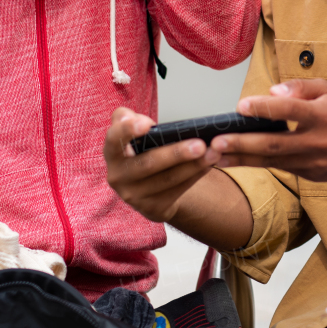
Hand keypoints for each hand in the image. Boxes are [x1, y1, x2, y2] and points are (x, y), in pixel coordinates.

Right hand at [104, 107, 220, 223]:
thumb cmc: (142, 153)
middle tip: (200, 144)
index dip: (127, 131)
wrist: (147, 189)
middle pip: (149, 163)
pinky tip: (209, 165)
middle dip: (177, 153)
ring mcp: (134, 196)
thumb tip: (141, 122)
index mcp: (112, 153)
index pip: (113, 140)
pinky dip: (196, 176)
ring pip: (168, 179)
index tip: (147, 124)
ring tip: (213, 153)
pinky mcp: (152, 208)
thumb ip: (129, 119)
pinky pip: (178, 190)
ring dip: (194, 165)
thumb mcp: (132, 134)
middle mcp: (118, 176)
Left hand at [216, 78, 326, 181]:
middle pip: (275, 145)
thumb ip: (300, 88)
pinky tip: (241, 160)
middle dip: (243, 144)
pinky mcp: (314, 175)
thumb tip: (272, 93)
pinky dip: (261, 163)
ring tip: (217, 157)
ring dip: (244, 159)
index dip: (264, 108)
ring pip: (274, 162)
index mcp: (324, 115)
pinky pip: (284, 168)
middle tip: (217, 143)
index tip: (241, 106)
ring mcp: (317, 162)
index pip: (289, 111)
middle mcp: (320, 142)